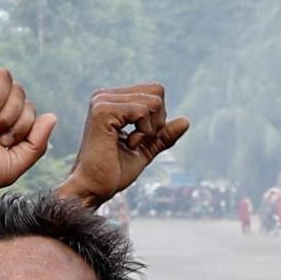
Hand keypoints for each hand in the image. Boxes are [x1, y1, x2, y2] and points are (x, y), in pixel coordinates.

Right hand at [55, 84, 190, 206]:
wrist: (94, 188)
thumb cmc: (113, 172)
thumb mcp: (144, 150)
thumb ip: (162, 135)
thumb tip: (186, 121)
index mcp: (112, 100)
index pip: (154, 91)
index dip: (158, 118)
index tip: (139, 138)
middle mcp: (105, 95)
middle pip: (157, 92)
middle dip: (157, 122)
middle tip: (137, 142)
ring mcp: (102, 101)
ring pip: (153, 101)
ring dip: (150, 129)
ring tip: (130, 144)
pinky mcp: (103, 110)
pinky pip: (143, 111)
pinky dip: (143, 132)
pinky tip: (126, 144)